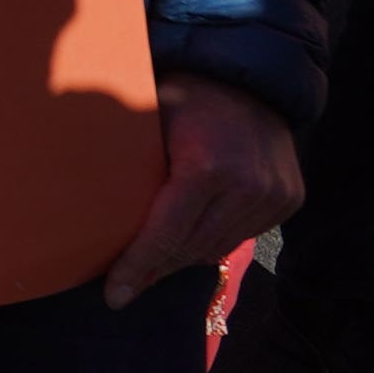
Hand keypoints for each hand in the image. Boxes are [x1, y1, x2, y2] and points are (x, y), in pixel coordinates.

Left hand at [101, 83, 301, 302]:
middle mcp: (248, 186)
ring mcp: (274, 196)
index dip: (136, 268)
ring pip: (217, 249)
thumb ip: (127, 167)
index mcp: (207, 167)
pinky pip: (242, 236)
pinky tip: (187, 241)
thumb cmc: (182, 94)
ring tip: (151, 265)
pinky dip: (212, 243)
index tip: (114, 297)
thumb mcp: (146, 121)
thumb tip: (83, 212)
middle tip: (123, 285)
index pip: (166, 234)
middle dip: (154, 269)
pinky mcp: (290, 200)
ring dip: (182, 260)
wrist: (249, 76)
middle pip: (191, 249)